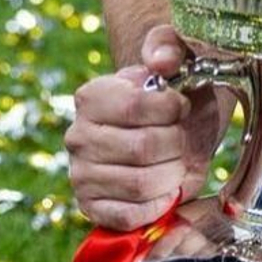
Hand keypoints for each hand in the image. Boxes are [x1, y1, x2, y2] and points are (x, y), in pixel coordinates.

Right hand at [64, 24, 231, 230]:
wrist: (168, 134)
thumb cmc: (175, 98)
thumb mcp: (179, 62)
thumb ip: (170, 46)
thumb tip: (161, 61)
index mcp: (92, 96)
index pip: (137, 106)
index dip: (172, 108)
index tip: (182, 106)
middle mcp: (78, 136)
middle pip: (143, 148)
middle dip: (178, 144)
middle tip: (183, 139)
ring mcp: (80, 175)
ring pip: (141, 184)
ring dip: (172, 175)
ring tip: (176, 162)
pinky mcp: (91, 208)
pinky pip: (130, 216)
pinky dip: (158, 205)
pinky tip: (165, 188)